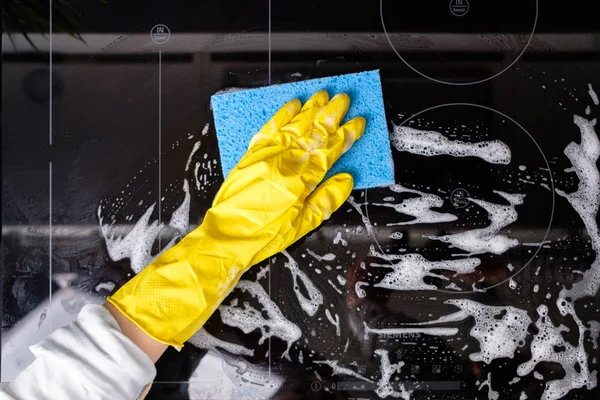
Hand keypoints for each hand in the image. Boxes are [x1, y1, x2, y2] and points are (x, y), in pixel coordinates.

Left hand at [107, 90, 365, 347]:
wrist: (229, 234)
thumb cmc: (266, 233)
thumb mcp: (303, 225)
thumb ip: (326, 200)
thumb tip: (346, 179)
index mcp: (303, 179)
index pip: (330, 150)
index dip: (346, 134)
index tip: (358, 122)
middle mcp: (287, 161)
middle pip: (314, 131)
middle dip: (331, 113)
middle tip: (344, 98)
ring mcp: (268, 154)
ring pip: (294, 125)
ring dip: (310, 109)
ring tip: (323, 95)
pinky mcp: (252, 154)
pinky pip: (269, 128)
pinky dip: (281, 115)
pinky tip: (292, 104)